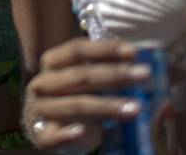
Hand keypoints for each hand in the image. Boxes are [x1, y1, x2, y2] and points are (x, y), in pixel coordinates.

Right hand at [22, 38, 148, 153]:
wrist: (48, 125)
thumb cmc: (71, 94)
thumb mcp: (82, 76)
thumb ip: (101, 66)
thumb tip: (135, 57)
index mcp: (52, 62)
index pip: (77, 50)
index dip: (104, 49)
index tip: (133, 52)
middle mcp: (43, 83)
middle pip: (80, 77)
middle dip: (114, 75)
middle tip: (145, 74)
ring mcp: (41, 109)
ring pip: (75, 106)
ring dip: (106, 106)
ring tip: (136, 108)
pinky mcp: (41, 135)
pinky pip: (53, 135)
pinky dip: (67, 134)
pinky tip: (83, 132)